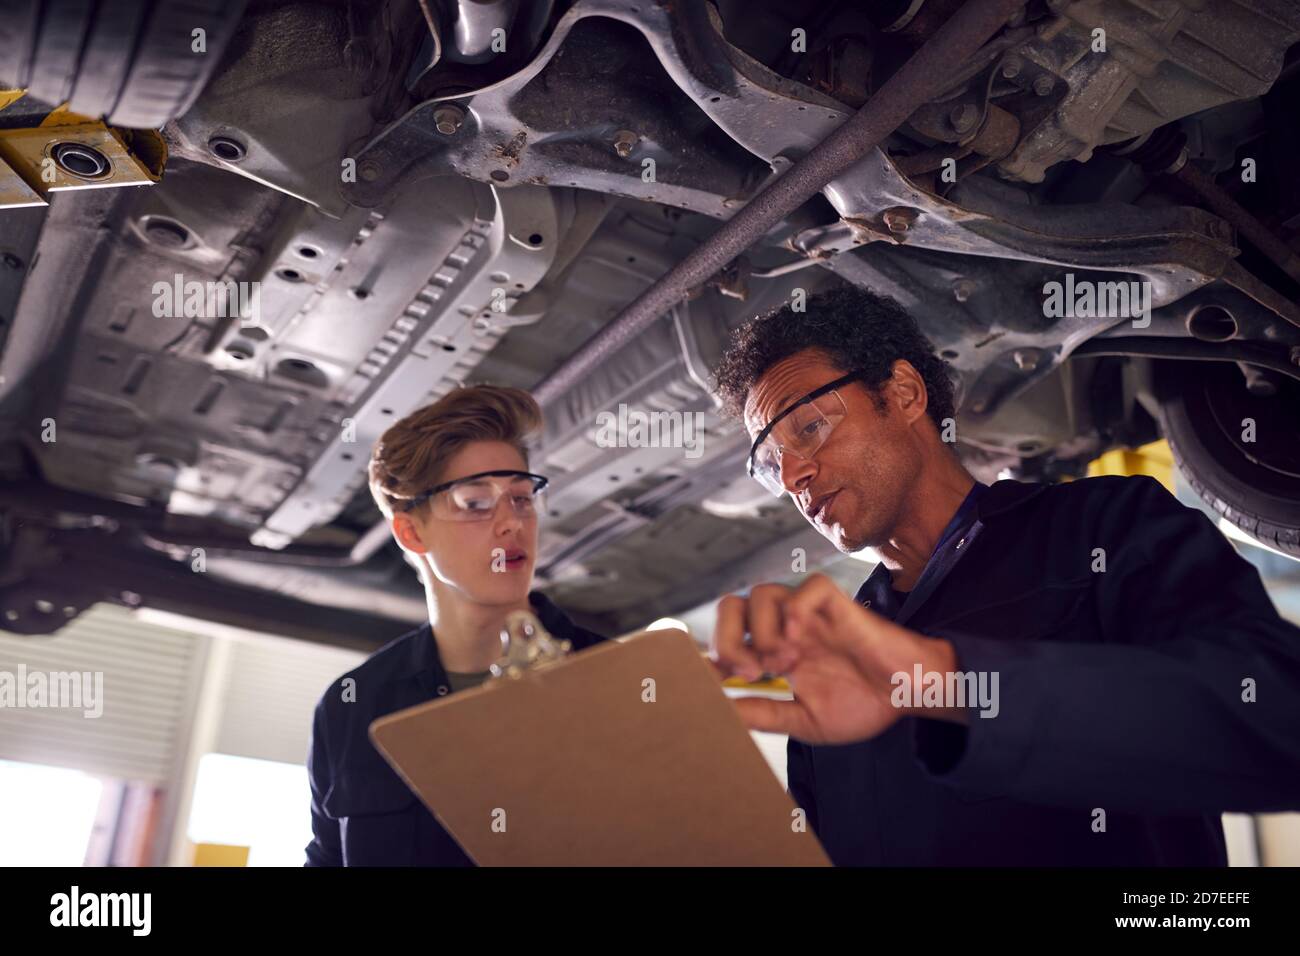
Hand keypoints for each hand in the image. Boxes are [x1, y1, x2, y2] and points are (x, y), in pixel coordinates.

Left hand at [710, 573, 965, 743]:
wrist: (911, 695)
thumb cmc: (864, 703)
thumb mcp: (804, 720)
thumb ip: (764, 713)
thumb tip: (720, 714)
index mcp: (773, 652)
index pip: (727, 637)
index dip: (711, 654)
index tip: (706, 681)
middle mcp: (785, 627)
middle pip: (732, 606)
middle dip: (727, 638)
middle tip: (748, 671)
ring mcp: (810, 614)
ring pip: (762, 593)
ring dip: (762, 630)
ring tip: (784, 663)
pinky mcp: (839, 605)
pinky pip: (808, 587)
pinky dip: (796, 609)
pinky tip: (801, 640)